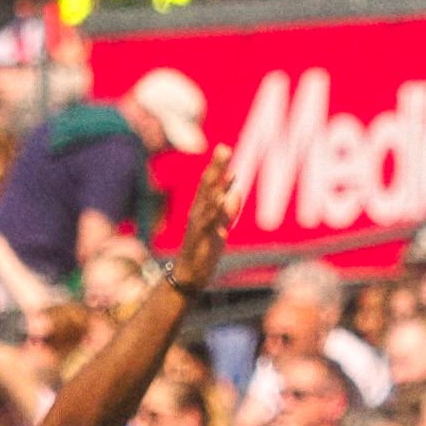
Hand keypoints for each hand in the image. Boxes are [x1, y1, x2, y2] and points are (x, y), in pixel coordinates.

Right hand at [168, 147, 242, 280]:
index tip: (224, 148)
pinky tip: (221, 198)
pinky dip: (215, 210)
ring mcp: (197, 226)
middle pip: (207, 187)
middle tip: (224, 149)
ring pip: (207, 201)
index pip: (210, 185)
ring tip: (225, 169)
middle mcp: (197, 214)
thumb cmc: (204, 252)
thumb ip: (228, 211)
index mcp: (202, 210)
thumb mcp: (220, 229)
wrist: (189, 277)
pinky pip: (208, 223)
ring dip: (216, 185)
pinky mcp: (199, 240)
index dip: (217, 167)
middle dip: (216, 168)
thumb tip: (236, 192)